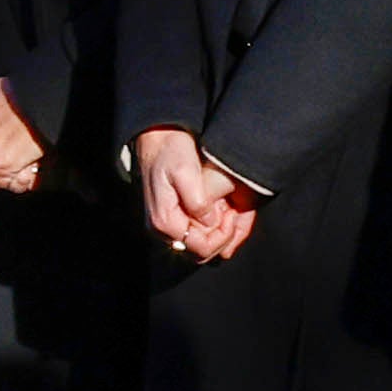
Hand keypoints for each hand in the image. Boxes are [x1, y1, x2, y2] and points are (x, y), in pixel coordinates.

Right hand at [137, 125, 262, 263]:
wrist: (156, 138)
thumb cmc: (170, 151)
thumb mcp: (185, 171)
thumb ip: (198, 200)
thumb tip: (210, 222)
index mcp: (164, 221)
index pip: (201, 248)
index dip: (223, 236)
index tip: (233, 215)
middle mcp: (162, 229)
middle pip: (200, 251)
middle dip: (223, 236)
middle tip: (235, 213)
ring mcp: (166, 225)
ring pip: (199, 245)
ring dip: (219, 232)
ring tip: (230, 209)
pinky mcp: (171, 218)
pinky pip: (196, 234)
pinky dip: (213, 226)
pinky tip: (223, 209)